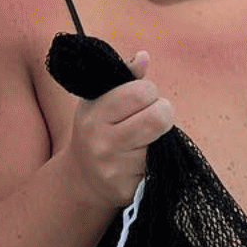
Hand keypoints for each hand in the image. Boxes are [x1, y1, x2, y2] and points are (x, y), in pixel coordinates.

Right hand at [64, 49, 172, 212]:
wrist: (83, 179)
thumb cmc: (97, 129)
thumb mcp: (100, 99)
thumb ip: (124, 76)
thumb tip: (143, 56)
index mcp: (95, 116)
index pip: (141, 92)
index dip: (149, 91)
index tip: (141, 97)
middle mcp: (103, 144)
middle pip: (159, 117)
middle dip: (163, 112)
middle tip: (152, 116)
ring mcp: (116, 170)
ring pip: (163, 143)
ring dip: (161, 138)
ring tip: (144, 138)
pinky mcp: (130, 190)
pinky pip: (162, 167)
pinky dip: (158, 160)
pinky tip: (142, 160)